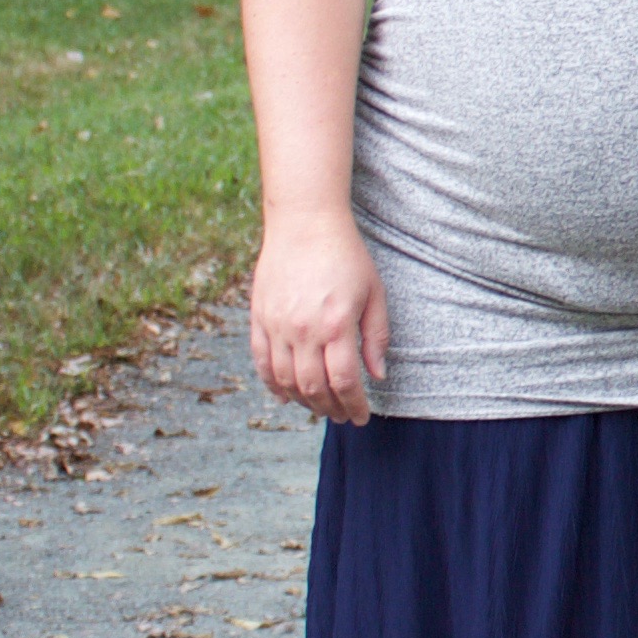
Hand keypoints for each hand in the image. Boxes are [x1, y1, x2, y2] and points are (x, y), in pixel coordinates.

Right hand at [247, 215, 387, 424]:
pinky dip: (272, 384)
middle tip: (343, 416)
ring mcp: (277, 324)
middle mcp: (303, 329)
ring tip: (319, 407)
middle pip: (314, 387)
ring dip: (304, 401)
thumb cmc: (346, 255)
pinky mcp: (259, 317)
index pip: (345, 381)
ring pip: (286, 380)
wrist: (305, 221)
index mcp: (336, 324)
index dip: (354, 405)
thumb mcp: (374, 293)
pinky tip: (285, 395)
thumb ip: (376, 336)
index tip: (361, 416)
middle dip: (330, 409)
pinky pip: (261, 361)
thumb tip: (377, 375)